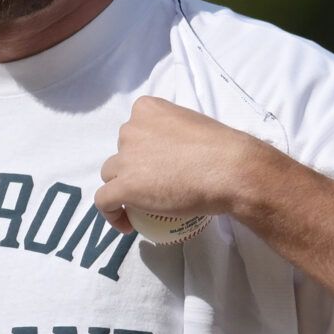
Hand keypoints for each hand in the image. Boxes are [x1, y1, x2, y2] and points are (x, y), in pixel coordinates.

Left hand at [94, 96, 272, 234]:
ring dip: (122, 187)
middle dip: (133, 166)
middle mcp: (131, 129)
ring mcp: (125, 158)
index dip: (142, 148)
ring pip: (111, 175)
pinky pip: (104, 202)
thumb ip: (175, 133)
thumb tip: (179, 154)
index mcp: (147, 109)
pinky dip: (111, 213)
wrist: (229, 170)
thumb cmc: (221, 148)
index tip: (157, 162)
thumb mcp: (193, 125)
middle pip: (122, 151)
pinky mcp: (124, 186)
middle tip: (156, 183)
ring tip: (140, 204)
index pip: (135, 129)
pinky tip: (126, 224)